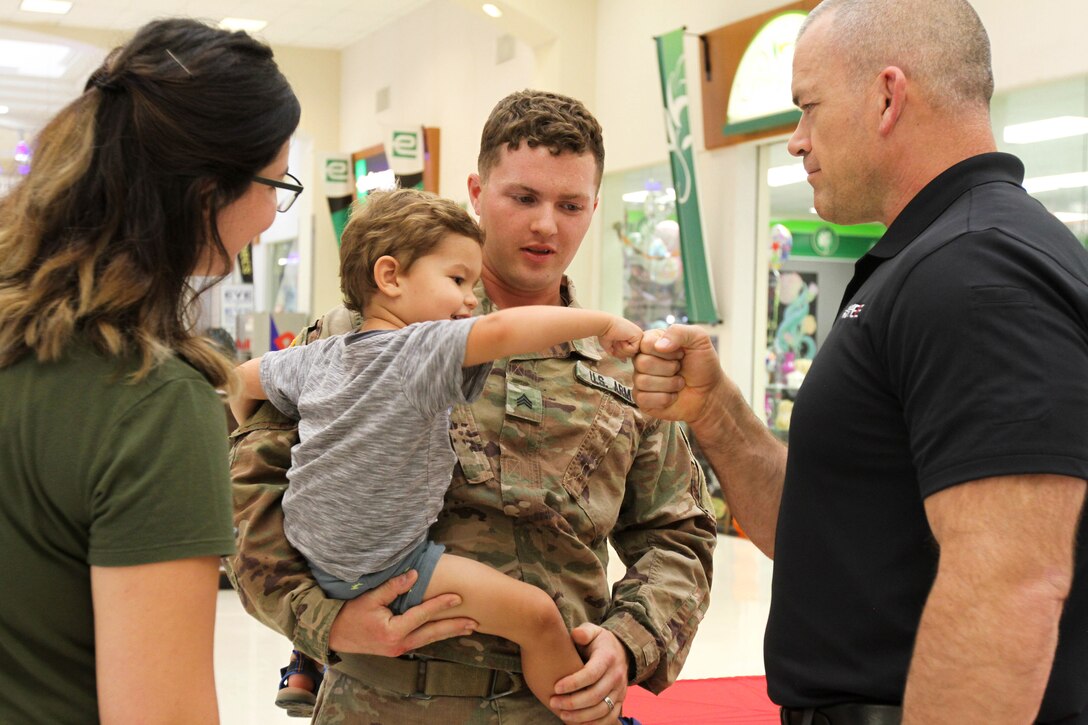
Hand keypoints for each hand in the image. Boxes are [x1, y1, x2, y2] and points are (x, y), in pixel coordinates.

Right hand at [327, 569, 476, 655]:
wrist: (333, 635)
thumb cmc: (350, 614)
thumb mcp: (369, 598)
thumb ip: (393, 587)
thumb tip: (415, 574)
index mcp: (393, 631)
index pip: (422, 615)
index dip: (441, 604)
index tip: (458, 597)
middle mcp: (399, 644)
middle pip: (432, 634)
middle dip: (454, 627)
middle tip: (474, 621)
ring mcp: (398, 649)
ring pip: (429, 639)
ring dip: (449, 633)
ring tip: (468, 628)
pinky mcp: (397, 649)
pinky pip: (421, 641)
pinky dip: (436, 635)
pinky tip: (446, 632)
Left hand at [549, 624, 628, 722]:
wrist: (620, 651)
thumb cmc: (598, 642)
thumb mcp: (593, 631)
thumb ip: (584, 632)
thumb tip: (576, 635)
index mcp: (607, 658)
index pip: (592, 673)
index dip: (573, 683)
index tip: (555, 687)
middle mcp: (616, 675)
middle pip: (596, 695)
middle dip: (573, 702)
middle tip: (554, 702)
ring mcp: (619, 690)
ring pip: (602, 709)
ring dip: (581, 716)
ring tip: (562, 714)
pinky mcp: (620, 701)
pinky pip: (610, 717)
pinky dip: (595, 724)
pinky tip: (577, 724)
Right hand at [599, 316, 642, 359]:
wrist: (604, 325)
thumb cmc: (604, 333)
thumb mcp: (611, 346)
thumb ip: (619, 353)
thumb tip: (625, 361)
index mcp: (630, 336)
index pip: (629, 352)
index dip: (620, 352)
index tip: (613, 344)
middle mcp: (636, 335)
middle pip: (632, 354)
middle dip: (620, 352)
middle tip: (615, 341)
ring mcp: (638, 335)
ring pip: (633, 353)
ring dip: (622, 349)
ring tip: (618, 339)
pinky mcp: (639, 335)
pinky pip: (634, 350)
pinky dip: (625, 347)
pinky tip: (621, 338)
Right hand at [632, 324, 723, 423]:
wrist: (710, 393)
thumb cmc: (703, 365)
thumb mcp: (699, 340)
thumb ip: (679, 332)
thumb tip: (659, 346)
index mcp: (653, 342)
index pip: (645, 343)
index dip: (666, 352)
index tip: (681, 354)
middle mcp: (643, 359)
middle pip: (642, 362)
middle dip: (669, 369)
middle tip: (680, 370)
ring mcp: (640, 380)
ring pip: (643, 381)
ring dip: (669, 384)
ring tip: (679, 383)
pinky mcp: (642, 399)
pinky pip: (643, 398)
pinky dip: (664, 399)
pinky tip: (672, 396)